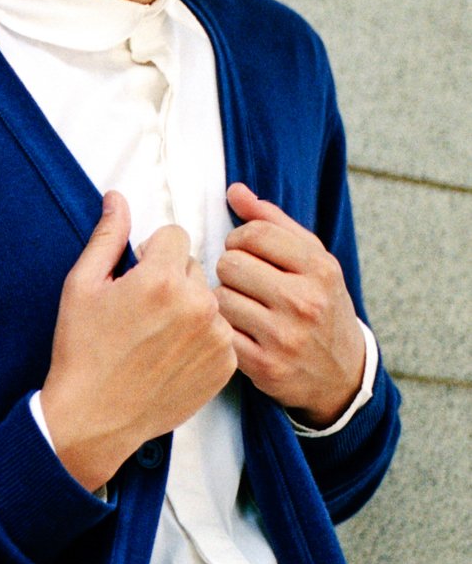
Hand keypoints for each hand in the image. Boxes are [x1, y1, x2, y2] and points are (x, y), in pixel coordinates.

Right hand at [40, 192, 237, 491]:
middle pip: (193, 266)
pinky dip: (201, 339)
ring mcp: (216, 337)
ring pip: (208, 299)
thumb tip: (118, 197)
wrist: (94, 417)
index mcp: (161, 278)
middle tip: (141, 312)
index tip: (135, 278)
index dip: (150, 253)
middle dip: (170, 279)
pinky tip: (171, 356)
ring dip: (188, 309)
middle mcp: (197, 304)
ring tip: (156, 337)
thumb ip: (107, 236)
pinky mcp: (225, 365)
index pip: (175, 236)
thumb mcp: (81, 286)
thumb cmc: (82, 351)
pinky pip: (220, 332)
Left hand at [215, 182, 365, 427]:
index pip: (254, 234)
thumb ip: (273, 222)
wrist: (343, 373)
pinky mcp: (266, 366)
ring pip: (220, 298)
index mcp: (320, 268)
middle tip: (242, 282)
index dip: (238, 239)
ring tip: (243, 306)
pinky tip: (240, 330)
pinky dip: (223, 329)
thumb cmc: (321, 304)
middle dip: (230, 269)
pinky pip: (220, 332)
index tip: (244, 251)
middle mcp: (305, 301)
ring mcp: (286, 336)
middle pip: (230, 264)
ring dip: (224, 300)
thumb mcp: (313, 260)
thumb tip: (234, 190)